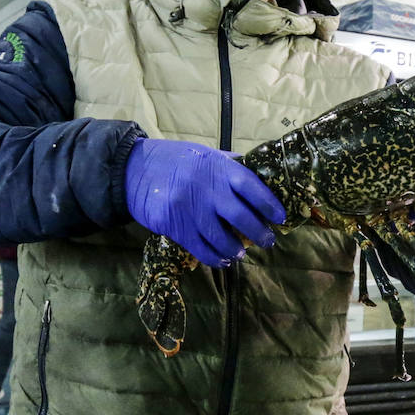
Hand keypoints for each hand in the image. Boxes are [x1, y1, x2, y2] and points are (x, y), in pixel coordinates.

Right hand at [124, 137, 284, 267]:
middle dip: (260, 233)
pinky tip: (223, 259)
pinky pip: (201, 249)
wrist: (134, 170)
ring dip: (236, 249)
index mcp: (218, 168)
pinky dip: (215, 258)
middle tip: (268, 241)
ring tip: (241, 253)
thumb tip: (259, 175)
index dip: (269, 204)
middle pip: (241, 217)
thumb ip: (229, 166)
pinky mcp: (175, 226)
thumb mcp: (205, 154)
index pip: (251, 187)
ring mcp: (190, 209)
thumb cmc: (175, 160)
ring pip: (222, 238)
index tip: (280, 217)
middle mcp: (206, 188)